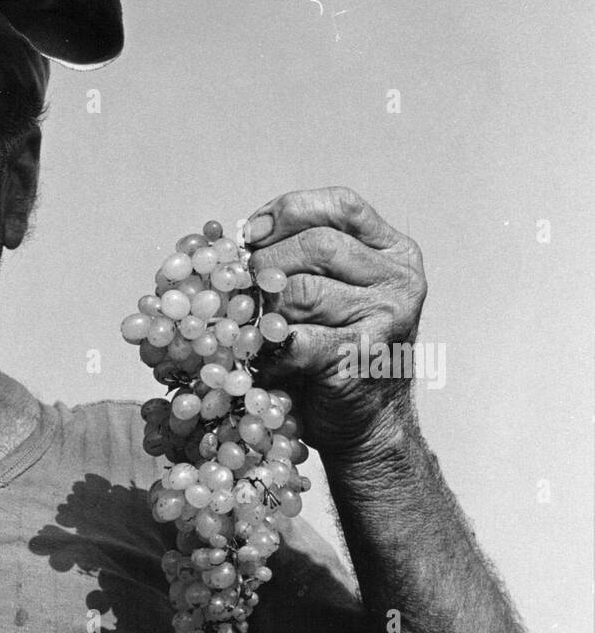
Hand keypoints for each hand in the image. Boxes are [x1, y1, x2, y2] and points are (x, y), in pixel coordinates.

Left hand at [243, 186, 426, 453]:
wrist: (367, 427)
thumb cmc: (334, 358)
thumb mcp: (326, 297)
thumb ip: (298, 264)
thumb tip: (233, 242)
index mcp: (393, 252)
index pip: (342, 205)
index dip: (288, 211)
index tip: (249, 232)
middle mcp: (400, 279)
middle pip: (317, 244)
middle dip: (265, 264)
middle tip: (239, 291)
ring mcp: (388, 317)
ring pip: (300, 291)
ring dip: (263, 314)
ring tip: (254, 334)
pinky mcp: (363, 356)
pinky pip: (296, 340)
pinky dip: (269, 354)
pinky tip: (267, 365)